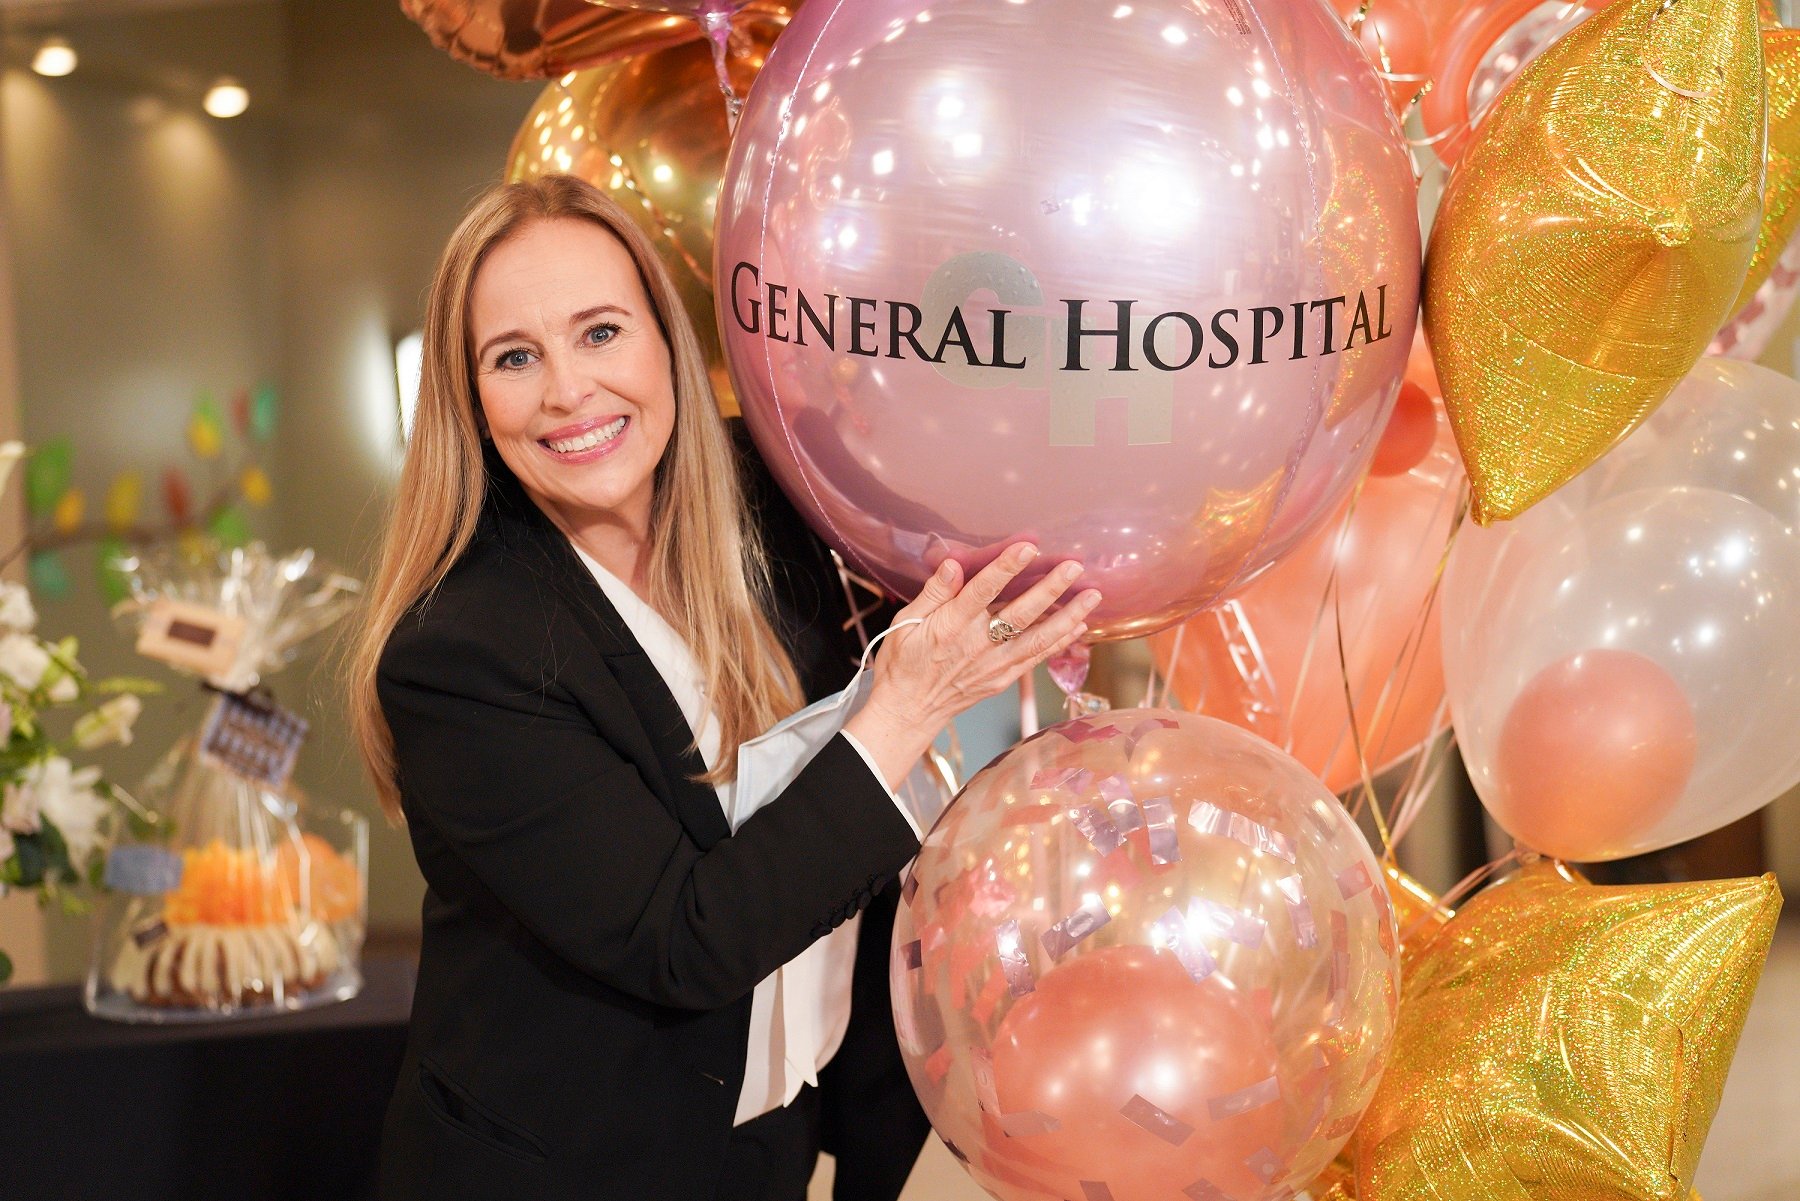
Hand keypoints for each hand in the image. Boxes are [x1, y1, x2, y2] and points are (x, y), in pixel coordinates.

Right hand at [844, 544, 1099, 789]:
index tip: (1028, 547)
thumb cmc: (904, 661)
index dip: (1006, 568)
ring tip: (1092, 595)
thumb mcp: (906, 621)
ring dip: (1068, 616)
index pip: (982, 591)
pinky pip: (1037, 658)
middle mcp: (977, 643)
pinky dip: (1060, 642)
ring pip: (1038, 637)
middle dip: (1050, 588)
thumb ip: (934, 592)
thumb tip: (953, 565)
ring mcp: (994, 663)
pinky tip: (1079, 626)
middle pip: (1020, 613)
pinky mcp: (1003, 678)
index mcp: (952, 625)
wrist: (909, 709)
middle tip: (1074, 566)